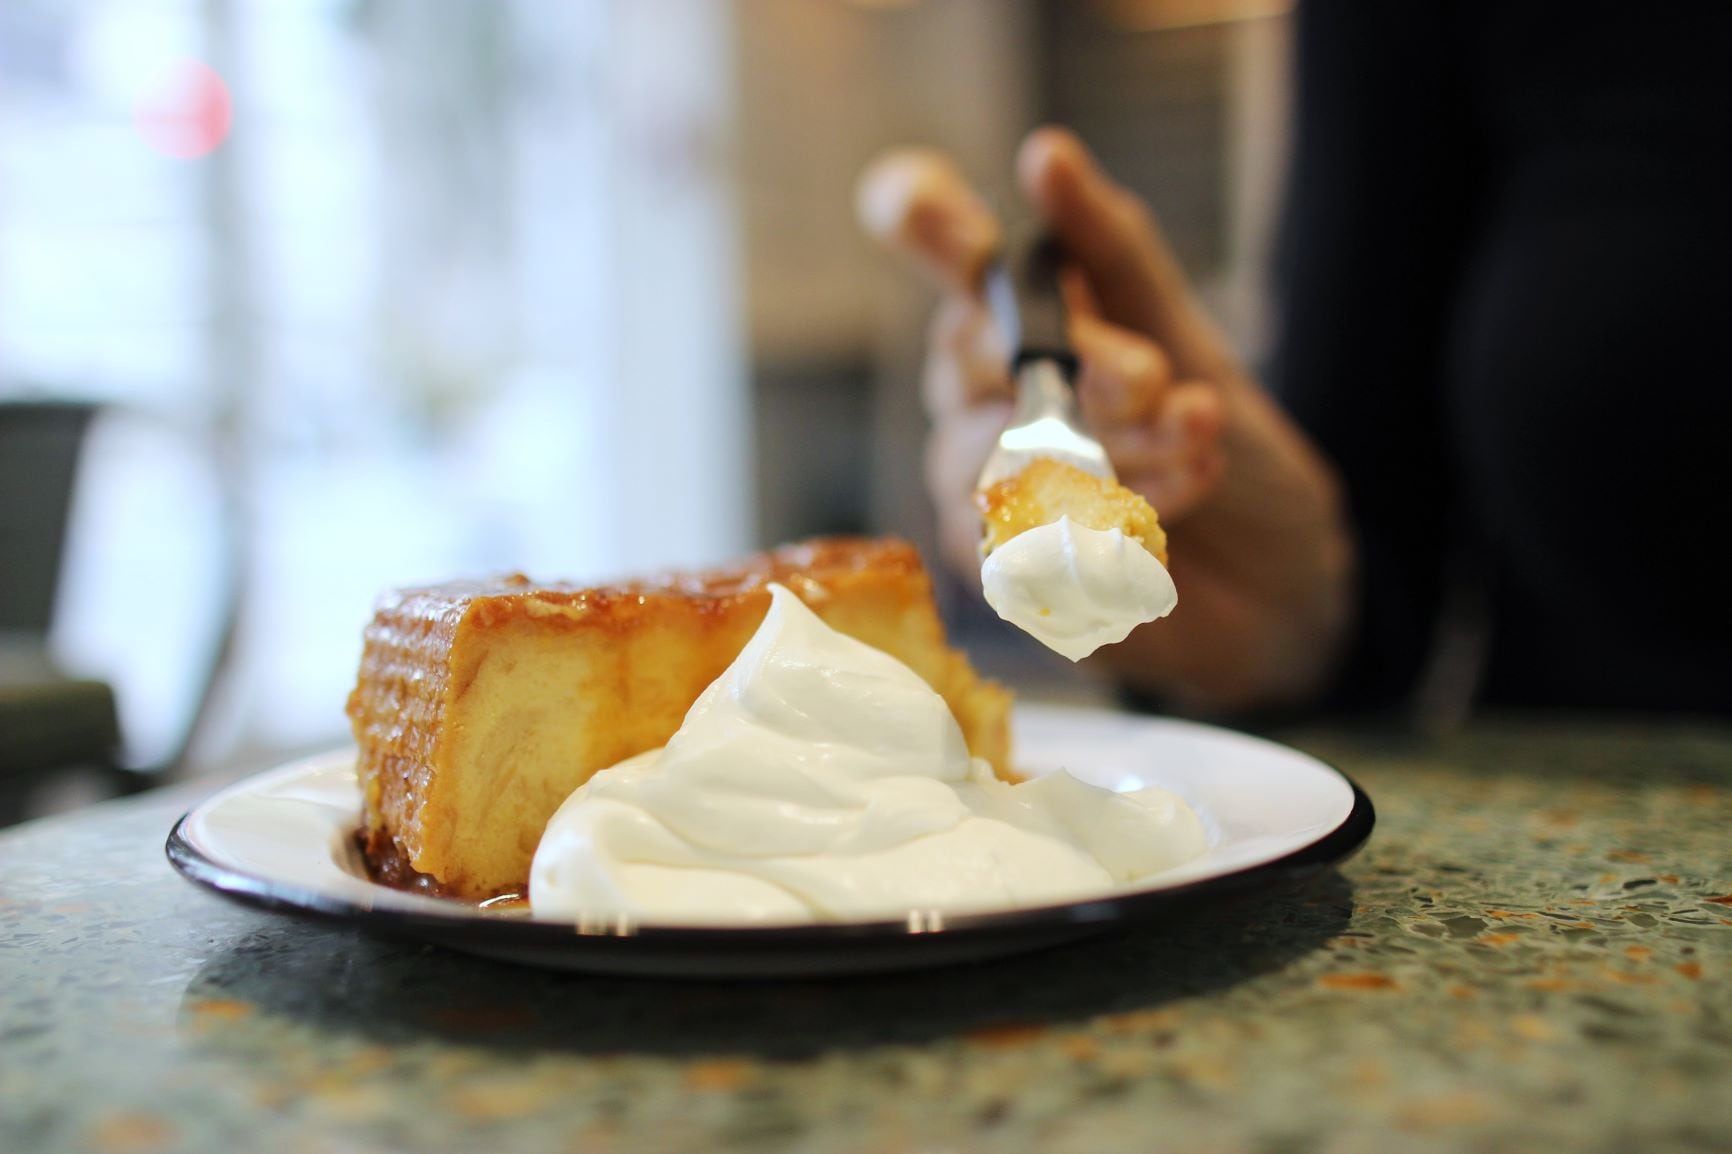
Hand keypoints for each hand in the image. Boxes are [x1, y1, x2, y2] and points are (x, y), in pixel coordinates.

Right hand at [859, 129, 1354, 712]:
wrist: (1282, 577)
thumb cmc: (1223, 449)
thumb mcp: (1186, 336)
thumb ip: (1111, 252)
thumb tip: (1045, 155)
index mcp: (1013, 322)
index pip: (940, 256)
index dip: (924, 223)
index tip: (922, 201)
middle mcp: (977, 399)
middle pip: (972, 356)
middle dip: (1082, 363)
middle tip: (1158, 380)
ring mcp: (978, 487)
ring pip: (1006, 450)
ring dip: (1124, 448)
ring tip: (1199, 442)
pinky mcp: (1001, 572)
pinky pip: (1030, 532)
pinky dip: (1124, 514)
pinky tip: (1186, 504)